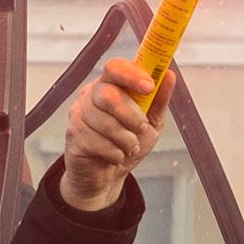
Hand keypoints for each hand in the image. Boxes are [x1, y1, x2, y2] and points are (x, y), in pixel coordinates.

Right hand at [51, 54, 168, 212]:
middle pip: (109, 95)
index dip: (132, 75)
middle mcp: (90, 94)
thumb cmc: (128, 143)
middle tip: (142, 128)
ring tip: (131, 147)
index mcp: (110, 84)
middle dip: (132, 116)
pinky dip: (115, 153)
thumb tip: (169, 74)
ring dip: (127, 140)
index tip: (149, 87)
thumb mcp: (151, 122)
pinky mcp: (73, 135)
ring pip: (106, 122)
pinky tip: (116, 156)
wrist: (107, 175)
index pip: (115, 68)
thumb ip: (159, 99)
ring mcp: (79, 114)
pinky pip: (98, 142)